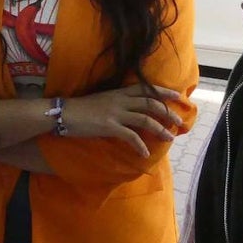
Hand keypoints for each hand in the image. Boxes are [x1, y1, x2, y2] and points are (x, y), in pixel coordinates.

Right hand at [62, 84, 184, 157]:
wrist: (63, 112)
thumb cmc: (81, 108)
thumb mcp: (103, 100)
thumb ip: (117, 103)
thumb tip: (130, 110)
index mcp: (119, 93)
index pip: (146, 89)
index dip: (163, 92)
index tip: (178, 96)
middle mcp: (120, 100)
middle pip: (150, 103)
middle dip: (167, 112)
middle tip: (179, 121)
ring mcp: (115, 113)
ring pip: (145, 119)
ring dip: (159, 129)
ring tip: (169, 138)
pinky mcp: (109, 126)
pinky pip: (130, 136)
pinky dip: (140, 145)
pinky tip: (145, 153)